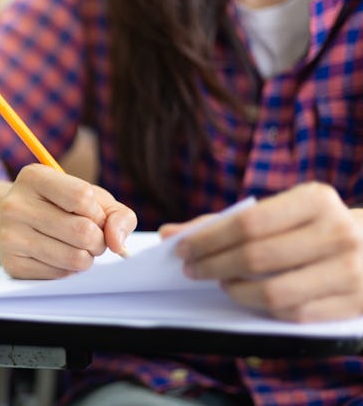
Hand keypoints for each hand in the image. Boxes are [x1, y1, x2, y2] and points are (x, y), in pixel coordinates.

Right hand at [0, 164, 136, 278]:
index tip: (94, 215)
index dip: (98, 212)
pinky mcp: (12, 264)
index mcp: (34, 176)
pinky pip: (61, 275)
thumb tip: (117, 243)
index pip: (82, 196)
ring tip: (78, 248)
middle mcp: (15, 205)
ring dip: (87, 257)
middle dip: (99, 240)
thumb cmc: (60, 207)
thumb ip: (116, 215)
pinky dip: (70, 269)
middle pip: (82, 231)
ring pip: (74, 258)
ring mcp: (10, 236)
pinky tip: (60, 257)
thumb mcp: (90, 197)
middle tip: (92, 238)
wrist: (15, 223)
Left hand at [173, 182, 362, 321]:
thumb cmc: (315, 225)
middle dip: (213, 265)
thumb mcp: (283, 210)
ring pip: (274, 292)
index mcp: (316, 200)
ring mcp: (351, 271)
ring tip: (221, 281)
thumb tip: (170, 235)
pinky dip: (262, 308)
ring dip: (236, 291)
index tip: (182, 249)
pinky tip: (249, 296)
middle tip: (191, 269)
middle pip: (256, 257)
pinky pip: (294, 314)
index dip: (208, 239)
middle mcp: (337, 233)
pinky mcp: (353, 304)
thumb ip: (227, 222)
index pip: (248, 223)